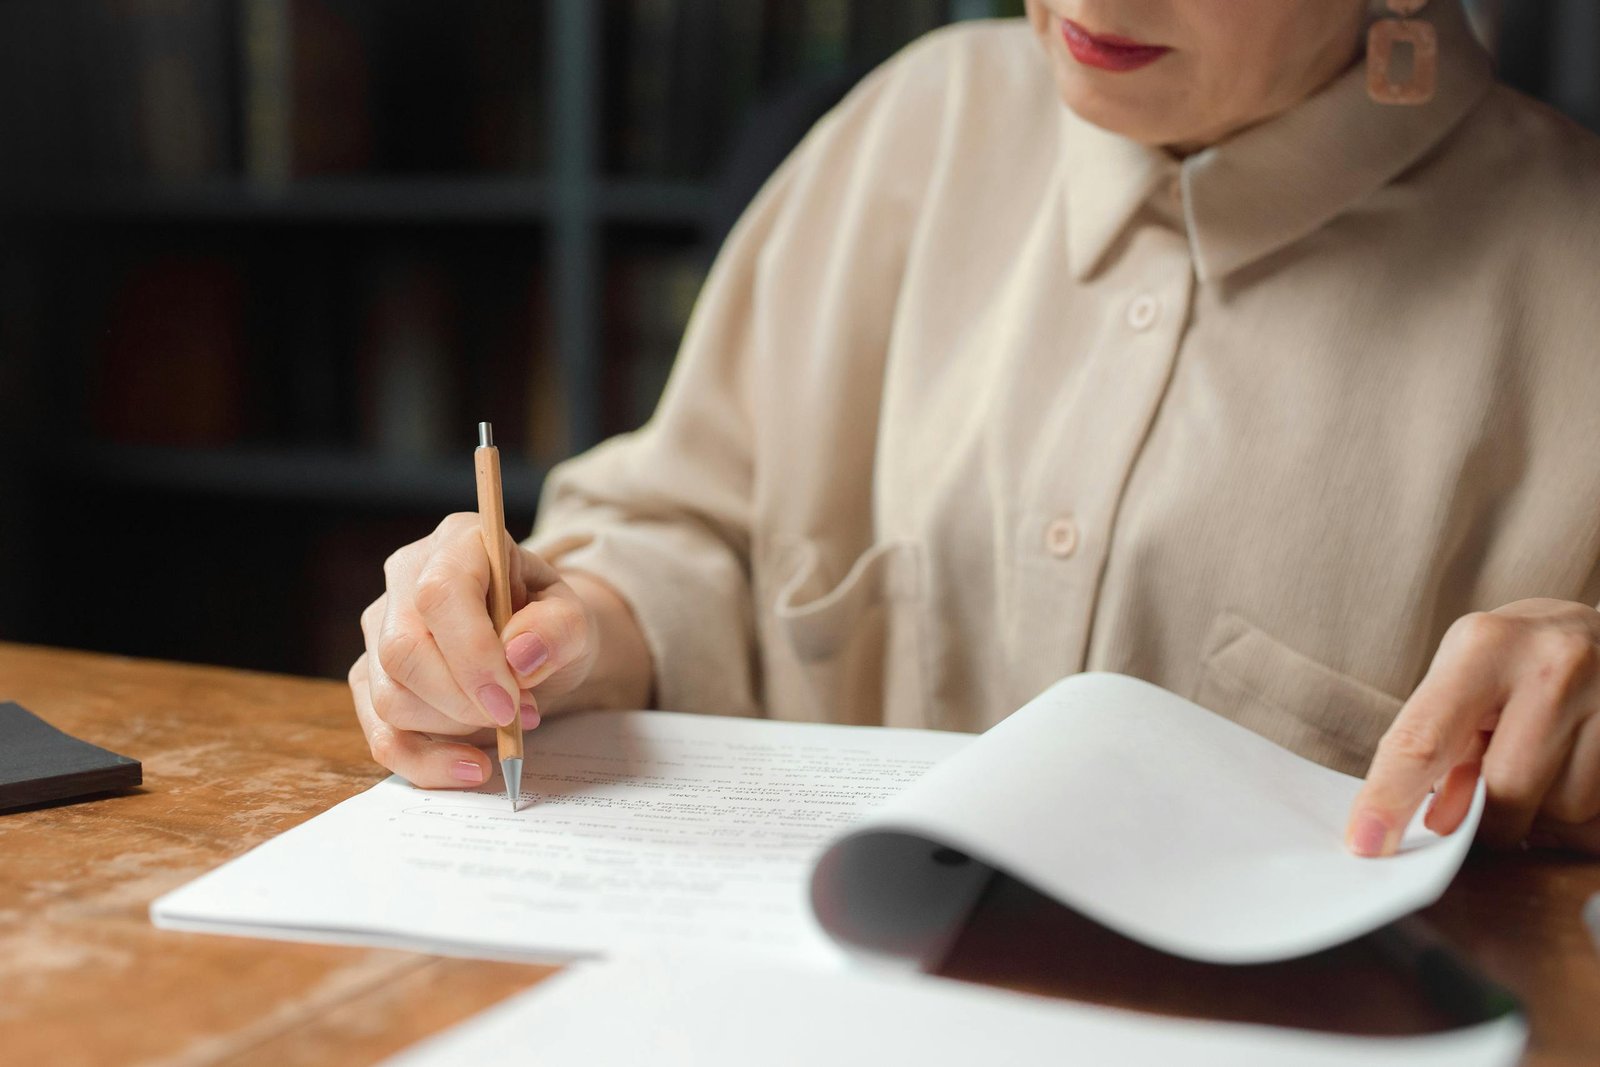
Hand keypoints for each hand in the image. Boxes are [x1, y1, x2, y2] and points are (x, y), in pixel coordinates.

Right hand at [349, 513, 600, 788]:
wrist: (535, 645)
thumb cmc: (549, 624)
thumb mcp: (575, 619)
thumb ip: (559, 628)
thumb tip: (519, 655)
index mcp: (458, 543)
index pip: (440, 594)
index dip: (472, 654)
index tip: (510, 700)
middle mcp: (405, 578)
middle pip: (403, 650)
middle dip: (462, 701)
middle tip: (516, 718)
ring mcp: (379, 629)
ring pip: (390, 696)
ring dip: (454, 728)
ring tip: (506, 723)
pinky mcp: (371, 678)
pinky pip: (381, 734)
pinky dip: (426, 762)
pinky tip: (471, 767)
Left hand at [1346, 598, 1599, 856]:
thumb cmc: (1517, 660)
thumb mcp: (1464, 680)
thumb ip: (1440, 749)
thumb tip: (1437, 825)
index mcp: (1486, 647)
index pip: (1425, 739)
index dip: (1390, 798)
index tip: (1365, 844)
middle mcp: (1553, 667)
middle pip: (1506, 793)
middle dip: (1489, 815)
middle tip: (1489, 793)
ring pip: (1563, 812)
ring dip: (1543, 812)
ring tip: (1545, 761)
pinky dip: (1579, 815)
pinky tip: (1576, 772)